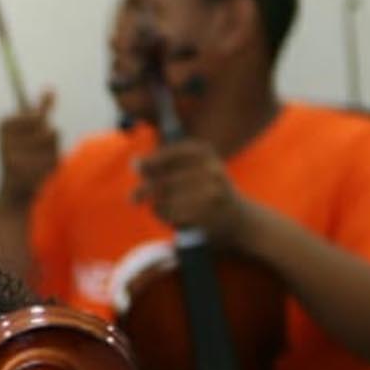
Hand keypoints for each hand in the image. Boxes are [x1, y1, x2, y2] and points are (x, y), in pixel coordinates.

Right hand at [0, 88, 58, 207]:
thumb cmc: (23, 160)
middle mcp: (2, 138)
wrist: (13, 195)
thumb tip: (50, 87)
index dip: (42, 129)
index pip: (40, 117)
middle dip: (51, 144)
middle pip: (51, 130)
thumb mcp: (31, 133)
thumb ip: (40, 111)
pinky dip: (51, 169)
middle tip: (33, 157)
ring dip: (52, 157)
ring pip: (53, 148)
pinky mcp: (18, 171)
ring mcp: (9, 155)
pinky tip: (38, 177)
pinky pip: (52, 161)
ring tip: (37, 167)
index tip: (27, 142)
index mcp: (3, 124)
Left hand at [134, 137, 253, 245]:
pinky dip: (165, 217)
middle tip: (133, 198)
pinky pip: (172, 216)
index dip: (149, 162)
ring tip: (159, 207)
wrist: (236, 217)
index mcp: (205, 152)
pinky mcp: (207, 213)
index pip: (168, 154)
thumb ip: (164, 164)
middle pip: (162, 181)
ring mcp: (210, 192)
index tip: (135, 168)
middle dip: (143, 190)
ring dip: (156, 206)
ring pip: (165, 201)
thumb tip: (134, 163)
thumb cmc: (205, 189)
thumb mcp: (191, 168)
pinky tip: (169, 217)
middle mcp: (210, 168)